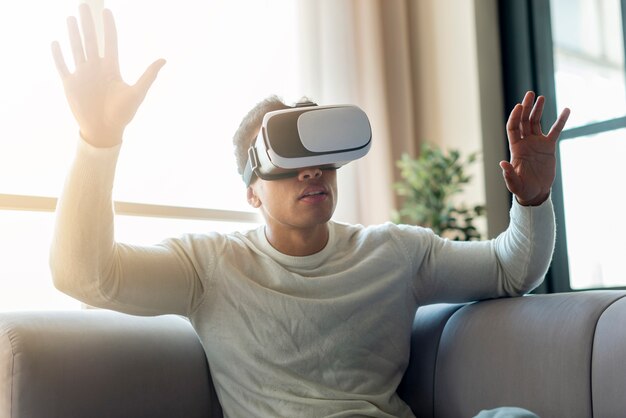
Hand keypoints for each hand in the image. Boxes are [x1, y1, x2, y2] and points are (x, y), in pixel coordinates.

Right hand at [51, 4, 164, 146]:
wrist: (105, 131)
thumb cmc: (122, 114)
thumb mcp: (137, 93)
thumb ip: (148, 75)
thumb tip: (164, 59)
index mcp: (112, 68)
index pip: (110, 42)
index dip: (109, 27)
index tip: (107, 11)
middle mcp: (96, 68)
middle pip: (91, 40)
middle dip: (88, 23)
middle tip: (84, 5)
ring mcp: (83, 75)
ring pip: (77, 48)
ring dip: (73, 33)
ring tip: (71, 18)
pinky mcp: (70, 84)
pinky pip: (63, 65)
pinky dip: (58, 54)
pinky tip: (56, 42)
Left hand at [500, 91, 569, 205]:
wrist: (535, 193)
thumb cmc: (522, 189)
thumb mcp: (515, 184)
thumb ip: (509, 175)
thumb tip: (502, 163)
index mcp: (515, 148)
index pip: (513, 128)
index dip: (515, 117)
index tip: (519, 106)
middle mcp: (525, 142)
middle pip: (524, 121)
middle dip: (526, 108)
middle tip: (529, 94)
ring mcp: (537, 143)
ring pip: (536, 122)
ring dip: (538, 110)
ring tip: (541, 97)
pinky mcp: (548, 147)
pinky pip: (555, 131)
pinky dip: (560, 121)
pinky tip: (566, 110)